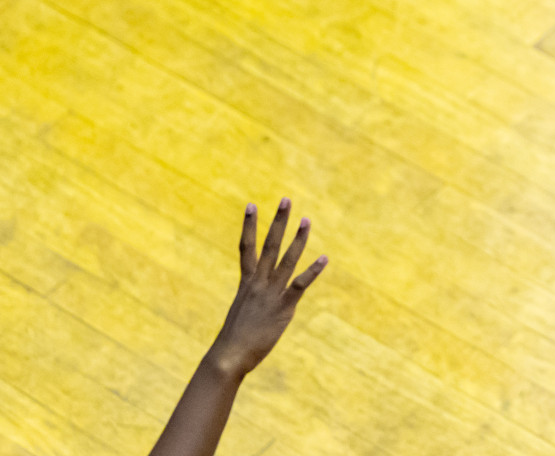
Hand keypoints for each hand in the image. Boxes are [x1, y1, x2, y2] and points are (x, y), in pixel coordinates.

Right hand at [207, 200, 326, 378]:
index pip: (246, 248)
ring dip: (298, 239)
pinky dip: (312, 271)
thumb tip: (257, 298)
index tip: (251, 205)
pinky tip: (324, 258)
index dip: (249, 226)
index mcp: (247, 283)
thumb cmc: (234, 339)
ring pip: (286, 259)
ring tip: (307, 220)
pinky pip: (299, 285)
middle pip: (268, 245)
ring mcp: (270, 293)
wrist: (228, 357)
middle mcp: (258, 283)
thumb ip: (252, 299)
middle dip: (277, 221)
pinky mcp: (283, 307)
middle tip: (286, 199)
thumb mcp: (243, 311)